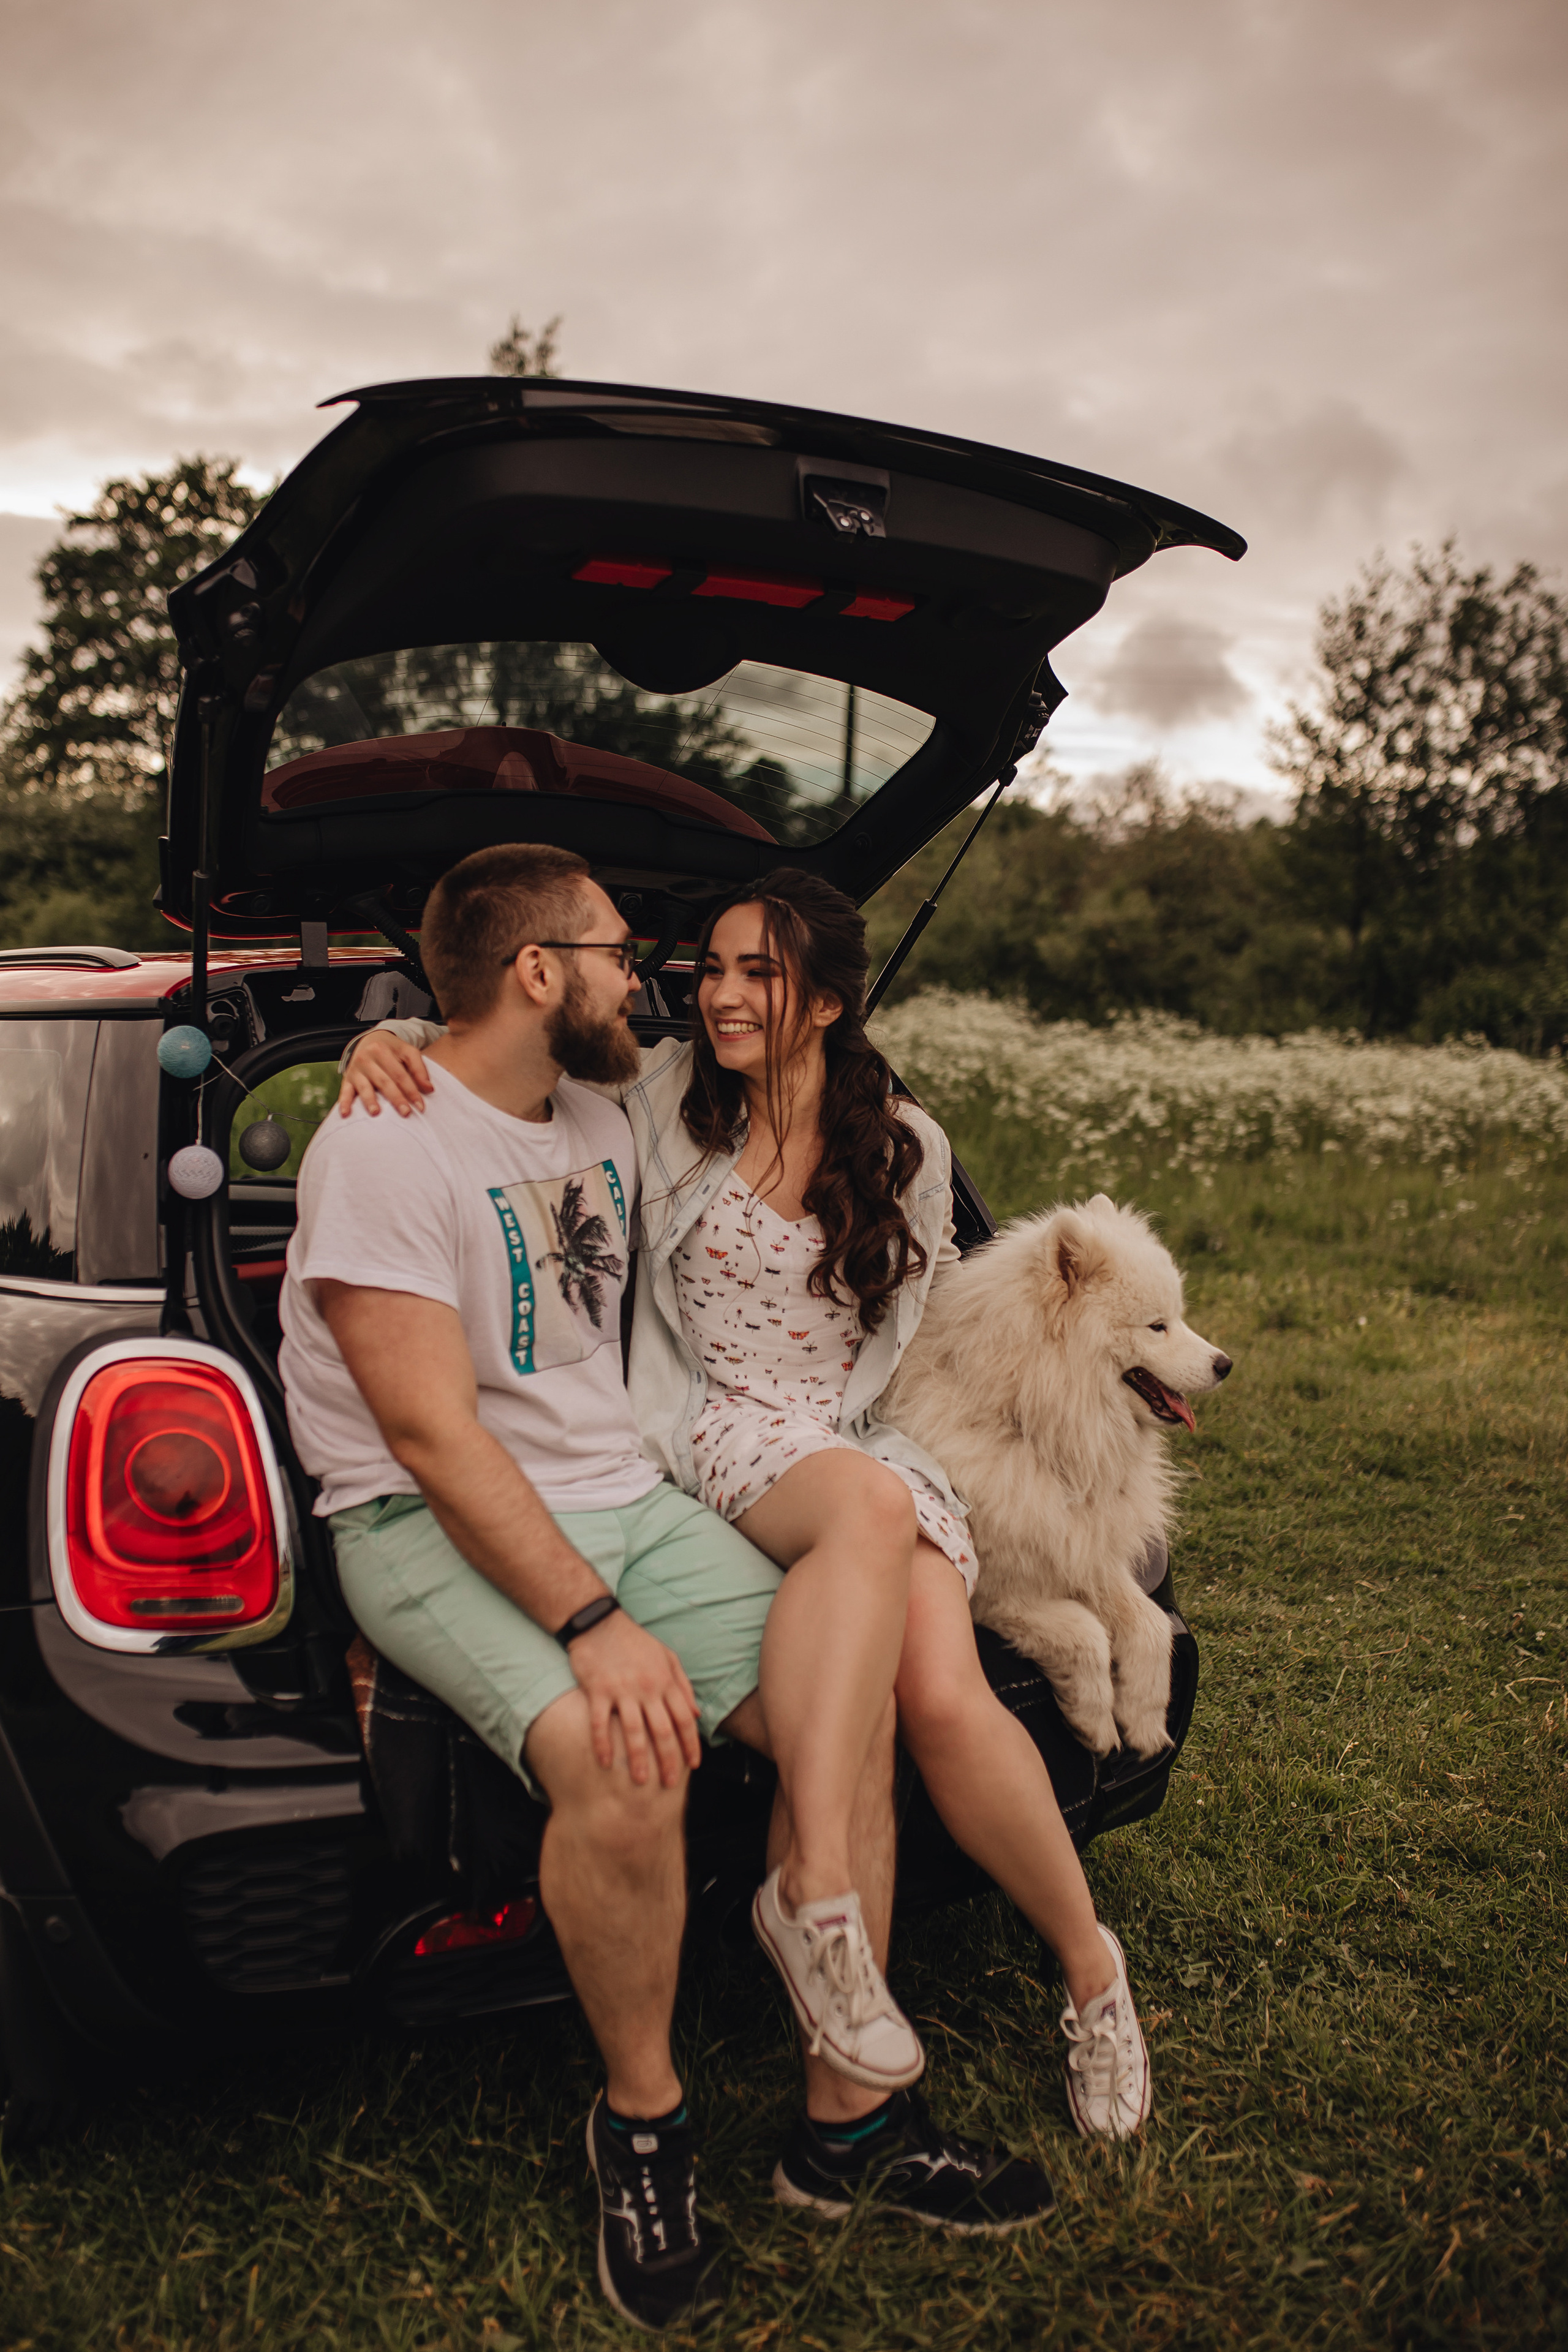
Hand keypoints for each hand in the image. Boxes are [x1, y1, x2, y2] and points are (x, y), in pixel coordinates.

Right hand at [338, 1033, 434, 1118]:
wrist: (370, 1039)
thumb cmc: (392, 1049)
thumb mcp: (407, 1051)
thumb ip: (419, 1068)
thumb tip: (429, 1089)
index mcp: (382, 1050)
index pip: (399, 1074)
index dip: (411, 1091)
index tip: (421, 1106)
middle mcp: (366, 1058)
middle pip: (383, 1081)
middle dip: (395, 1098)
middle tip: (406, 1113)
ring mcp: (355, 1069)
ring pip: (364, 1087)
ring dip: (369, 1100)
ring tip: (376, 1113)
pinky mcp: (347, 1078)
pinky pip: (345, 1091)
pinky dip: (344, 1103)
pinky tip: (346, 1114)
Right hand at [567, 1608, 702, 1788]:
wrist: (600, 1623)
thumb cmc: (635, 1641)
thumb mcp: (667, 1656)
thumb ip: (683, 1685)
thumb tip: (697, 1713)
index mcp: (666, 1681)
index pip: (684, 1719)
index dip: (690, 1744)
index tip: (693, 1766)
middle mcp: (647, 1688)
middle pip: (663, 1730)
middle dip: (669, 1760)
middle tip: (669, 1783)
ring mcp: (622, 1690)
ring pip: (634, 1731)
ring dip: (638, 1759)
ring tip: (640, 1782)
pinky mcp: (598, 1691)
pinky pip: (600, 1723)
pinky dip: (603, 1744)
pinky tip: (606, 1763)